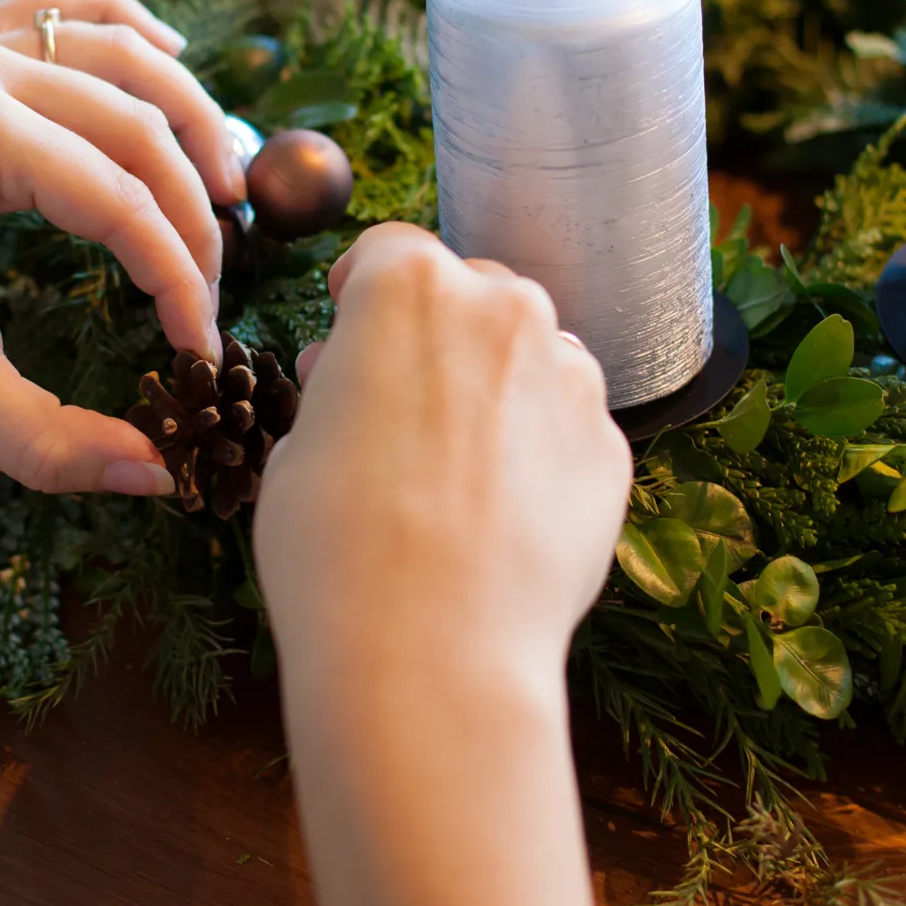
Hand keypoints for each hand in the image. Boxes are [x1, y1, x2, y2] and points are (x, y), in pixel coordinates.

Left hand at [0, 0, 234, 495]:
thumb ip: (48, 440)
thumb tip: (156, 477)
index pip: (122, 202)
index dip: (178, 281)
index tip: (199, 351)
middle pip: (140, 124)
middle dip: (195, 213)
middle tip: (215, 289)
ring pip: (120, 53)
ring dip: (186, 114)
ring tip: (227, 191)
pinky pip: (59, 8)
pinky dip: (124, 26)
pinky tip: (173, 51)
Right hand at [258, 222, 630, 685]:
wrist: (431, 655)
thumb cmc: (335, 550)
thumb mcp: (293, 449)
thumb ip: (335, 389)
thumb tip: (350, 377)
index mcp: (408, 286)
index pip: (385, 250)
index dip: (359, 290)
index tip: (346, 325)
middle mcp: (503, 309)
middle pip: (470, 292)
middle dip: (436, 335)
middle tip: (397, 408)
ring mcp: (570, 376)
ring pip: (531, 355)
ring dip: (497, 388)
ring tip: (453, 473)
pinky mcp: (612, 447)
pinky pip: (569, 427)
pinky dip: (539, 454)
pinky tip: (500, 517)